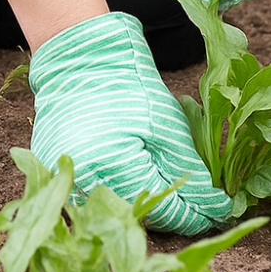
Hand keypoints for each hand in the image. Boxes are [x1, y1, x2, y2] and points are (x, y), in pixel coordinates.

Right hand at [29, 12, 231, 234]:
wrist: (84, 58)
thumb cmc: (130, 87)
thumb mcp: (170, 130)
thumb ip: (191, 176)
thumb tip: (215, 212)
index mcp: (112, 170)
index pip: (165, 211)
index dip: (196, 213)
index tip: (218, 209)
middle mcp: (81, 180)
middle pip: (138, 212)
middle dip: (169, 205)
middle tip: (195, 195)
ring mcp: (62, 174)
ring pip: (114, 204)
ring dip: (141, 196)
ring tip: (161, 176)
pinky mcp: (52, 165)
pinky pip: (91, 188)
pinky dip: (115, 184)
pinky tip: (130, 167)